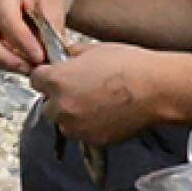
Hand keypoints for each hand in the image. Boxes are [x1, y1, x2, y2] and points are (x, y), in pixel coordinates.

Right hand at [0, 0, 79, 73]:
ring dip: (10, 64)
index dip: (23, 42)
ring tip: (34, 69)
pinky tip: (30, 65)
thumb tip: (51, 53)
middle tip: (31, 69)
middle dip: (7, 59)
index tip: (40, 57)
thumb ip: (52, 24)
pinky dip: (12, 62)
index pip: (7, 22)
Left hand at [29, 43, 180, 146]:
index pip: (35, 80)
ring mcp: (76, 126)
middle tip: (79, 90)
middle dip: (58, 99)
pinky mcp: (92, 140)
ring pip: (64, 123)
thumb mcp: (94, 50)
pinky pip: (83, 134)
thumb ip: (72, 55)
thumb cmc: (129, 65)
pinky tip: (106, 114)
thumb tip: (64, 57)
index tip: (53, 75)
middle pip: (47, 106)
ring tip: (96, 103)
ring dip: (73, 115)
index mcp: (58, 81)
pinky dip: (90, 126)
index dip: (46, 76)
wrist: (156, 89)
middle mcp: (61, 107)